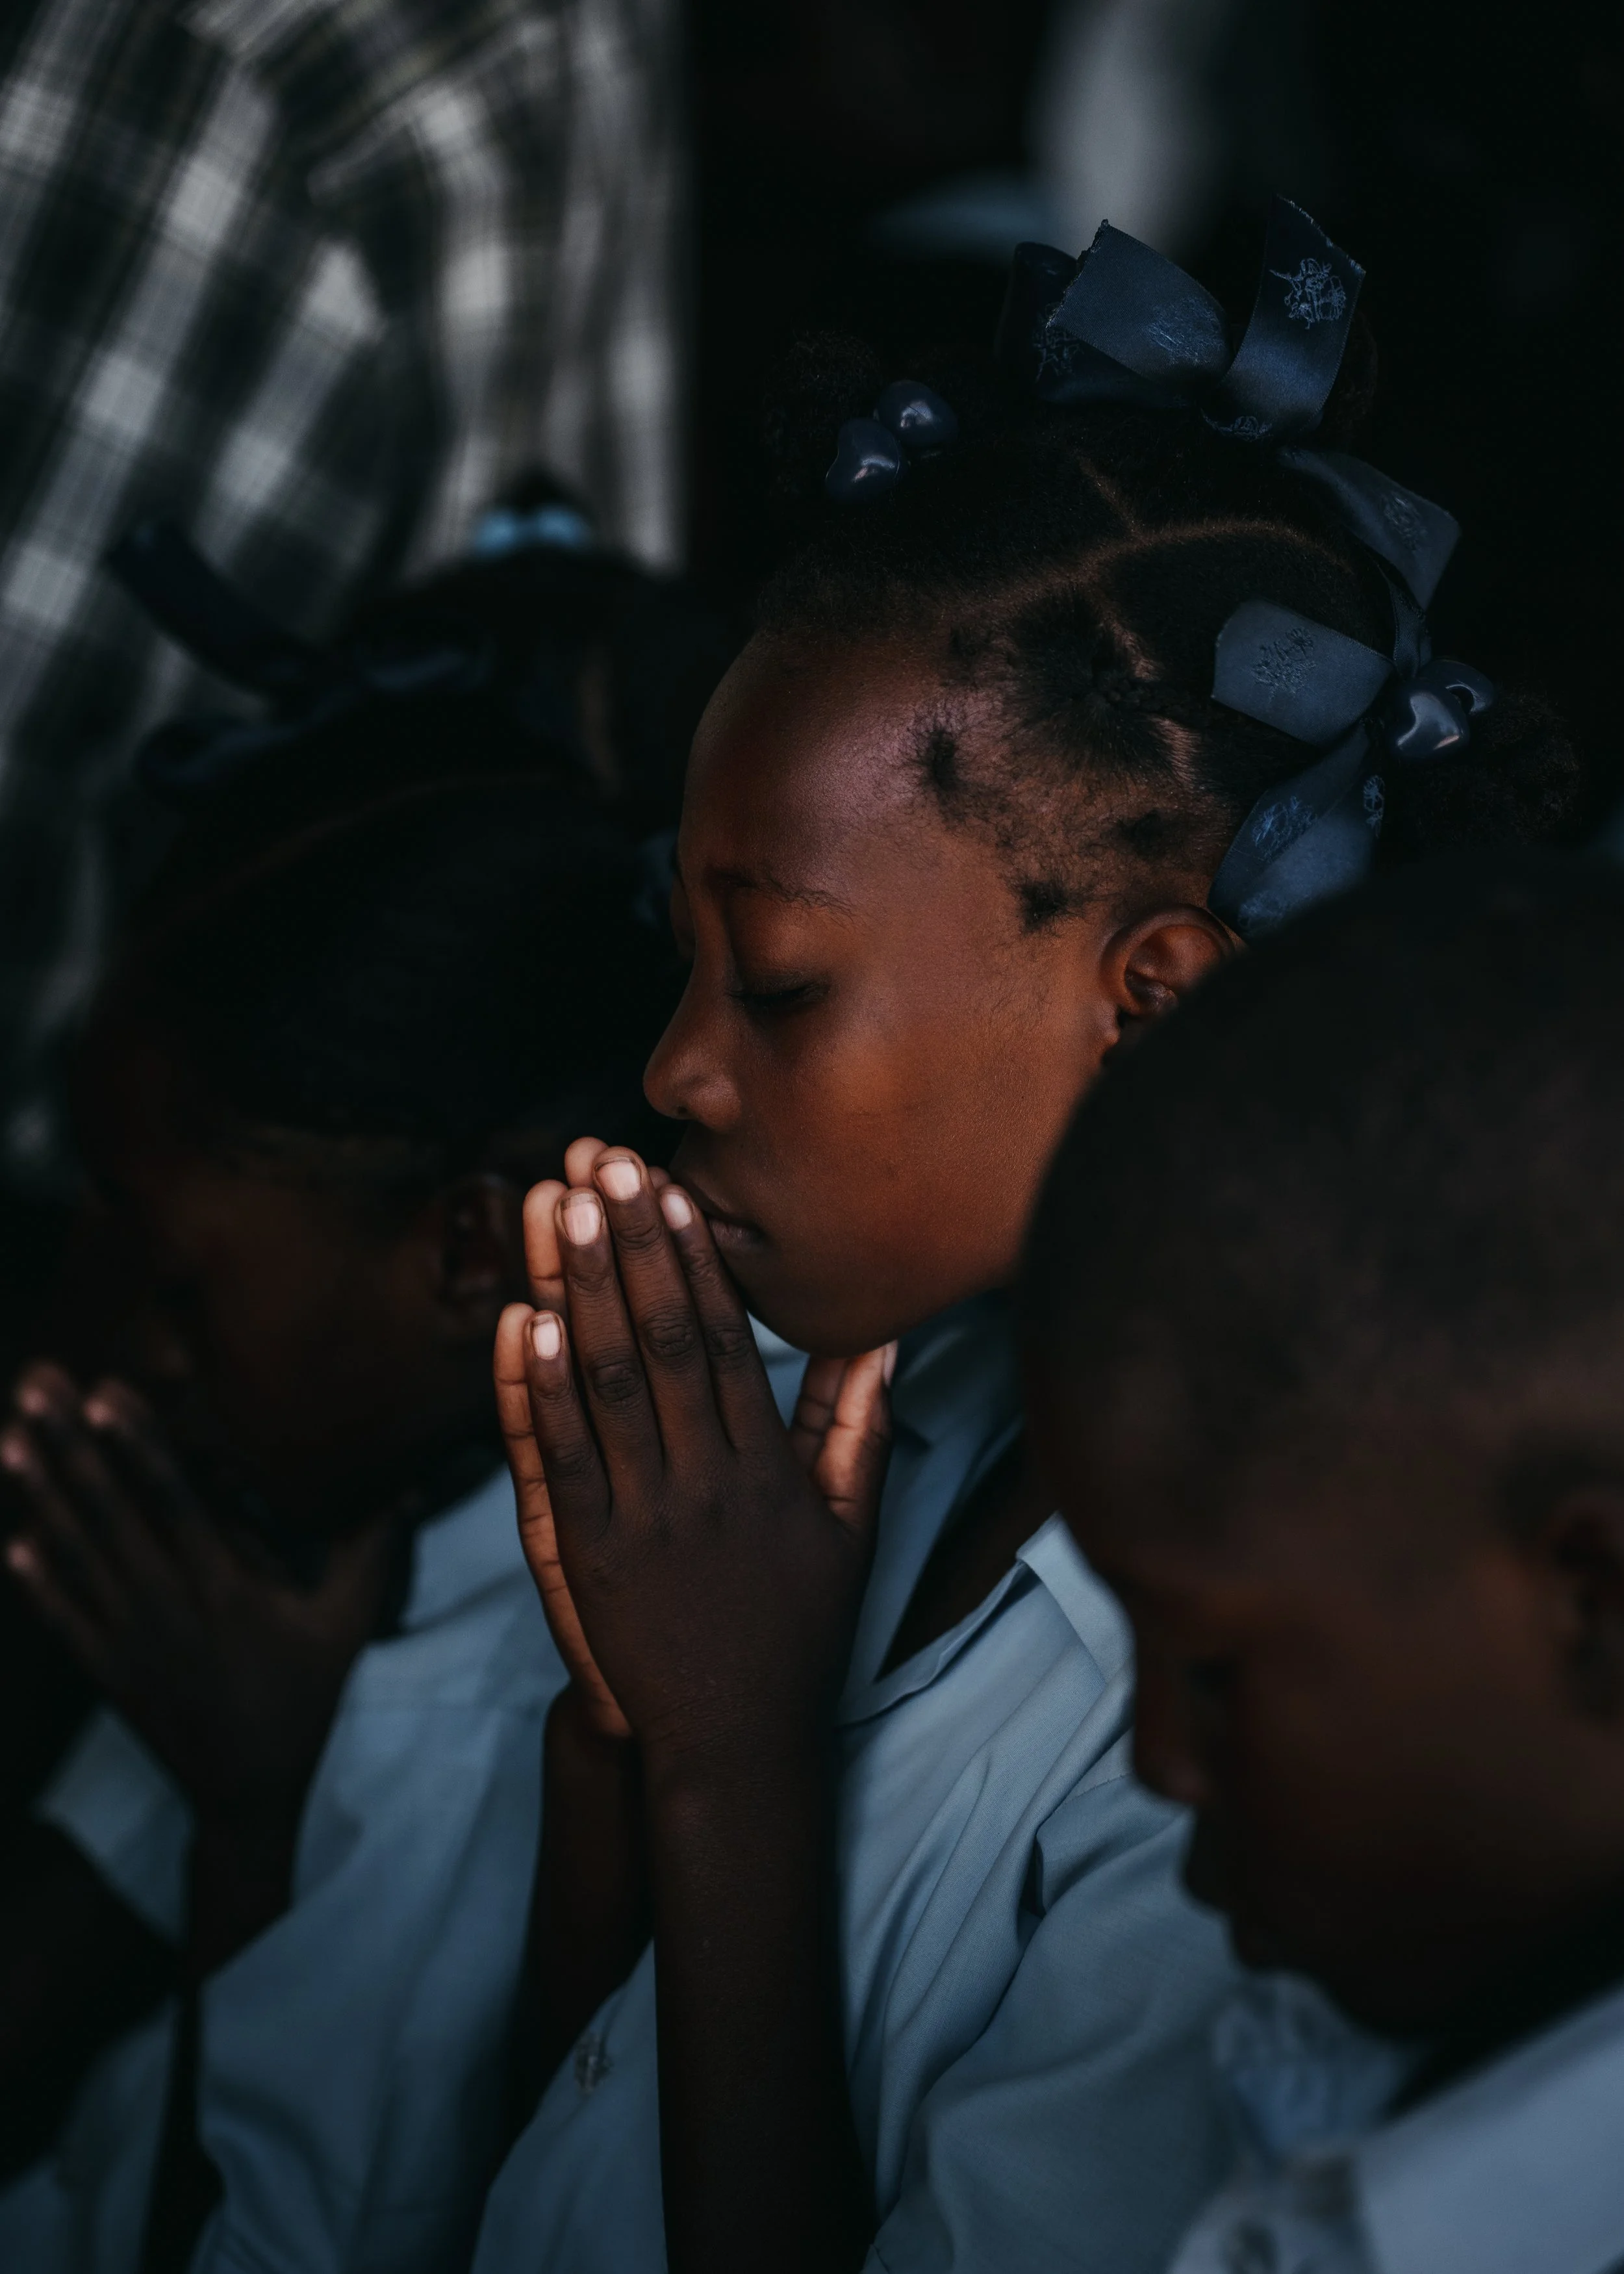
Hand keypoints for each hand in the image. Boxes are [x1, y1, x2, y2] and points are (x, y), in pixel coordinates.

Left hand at [1, 1365, 397, 1824]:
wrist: (250, 1799)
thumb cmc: (303, 1703)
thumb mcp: (346, 1626)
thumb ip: (369, 1552)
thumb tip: (407, 1486)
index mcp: (223, 1587)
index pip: (172, 1500)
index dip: (136, 1445)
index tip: (104, 1393)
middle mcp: (168, 1606)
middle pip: (110, 1514)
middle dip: (70, 1446)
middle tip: (35, 1387)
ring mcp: (131, 1643)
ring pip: (77, 1557)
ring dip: (41, 1497)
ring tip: (8, 1442)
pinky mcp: (109, 1676)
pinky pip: (65, 1622)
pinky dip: (37, 1585)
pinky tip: (10, 1546)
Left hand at [508, 1147, 894, 1775]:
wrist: (736, 1744)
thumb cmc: (796, 1631)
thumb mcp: (848, 1527)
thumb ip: (856, 1426)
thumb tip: (882, 1338)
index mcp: (767, 1468)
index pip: (731, 1340)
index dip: (697, 1259)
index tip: (672, 1189)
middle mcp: (709, 1481)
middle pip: (669, 1339)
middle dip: (632, 1244)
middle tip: (605, 1162)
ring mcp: (647, 1517)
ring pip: (611, 1383)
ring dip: (581, 1289)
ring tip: (558, 1208)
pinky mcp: (592, 1556)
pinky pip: (562, 1458)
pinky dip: (542, 1389)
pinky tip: (526, 1322)